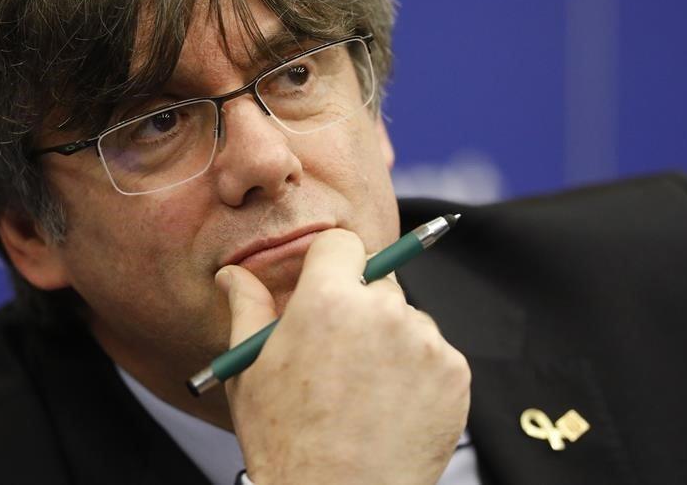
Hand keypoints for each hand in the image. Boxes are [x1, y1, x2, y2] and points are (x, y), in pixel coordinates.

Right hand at [218, 228, 470, 484]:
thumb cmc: (286, 441)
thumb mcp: (251, 372)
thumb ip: (247, 309)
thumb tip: (232, 273)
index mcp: (328, 299)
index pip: (342, 244)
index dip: (331, 266)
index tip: (326, 290)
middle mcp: (383, 309)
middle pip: (378, 281)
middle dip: (361, 307)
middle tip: (341, 356)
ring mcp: (425, 341)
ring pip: (408, 321)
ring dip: (391, 342)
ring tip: (365, 394)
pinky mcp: (455, 373)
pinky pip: (435, 355)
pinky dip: (419, 374)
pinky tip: (390, 408)